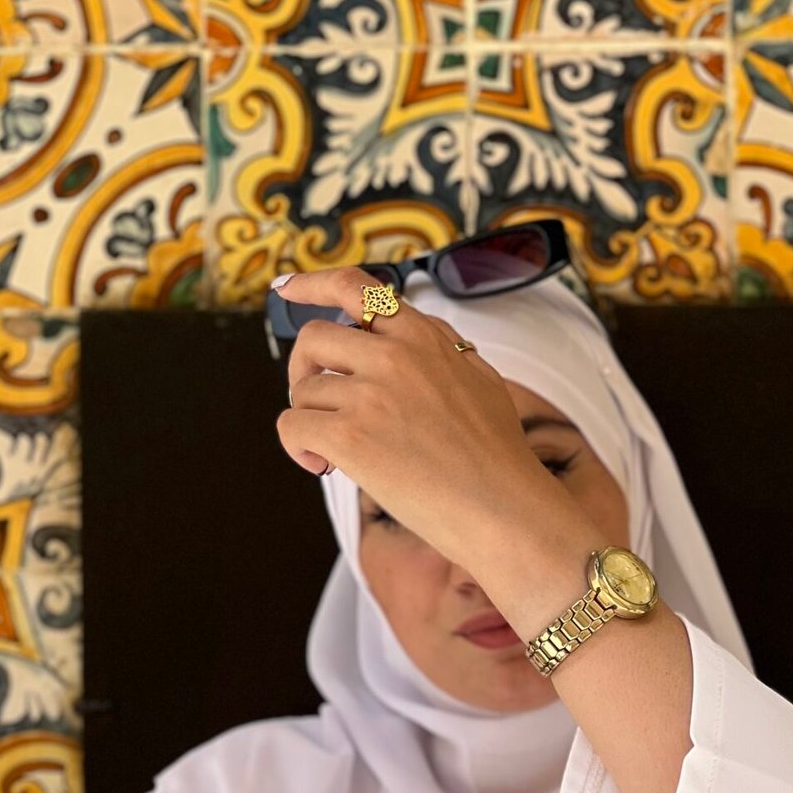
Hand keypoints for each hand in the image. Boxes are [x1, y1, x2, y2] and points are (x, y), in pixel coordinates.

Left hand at [274, 266, 576, 571]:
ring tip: (339, 450)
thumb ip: (440, 349)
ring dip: (311, 419)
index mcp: (423, 338)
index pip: (356, 288)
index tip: (287, 288)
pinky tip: (323, 465)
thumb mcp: (480, 379)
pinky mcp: (350, 437)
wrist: (504, 508)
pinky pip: (291, 426)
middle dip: (303, 369)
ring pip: (302, 390)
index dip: (313, 284)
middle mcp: (394, 356)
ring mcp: (370, 395)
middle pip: (314, 338)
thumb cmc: (498, 456)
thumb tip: (408, 335)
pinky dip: (297, 448)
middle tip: (316, 402)